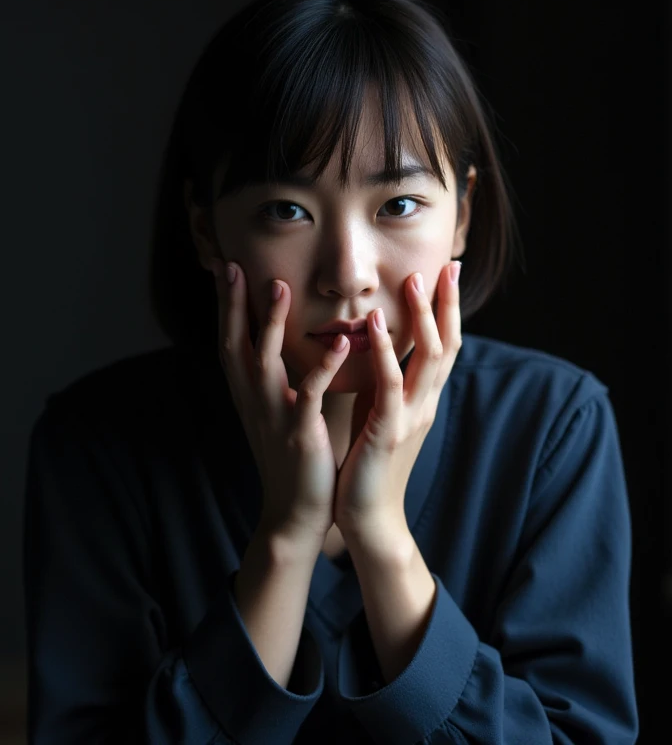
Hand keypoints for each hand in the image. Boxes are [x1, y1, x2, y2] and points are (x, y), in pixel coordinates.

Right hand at [210, 259, 351, 547]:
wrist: (295, 514)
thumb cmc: (291, 459)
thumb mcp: (274, 413)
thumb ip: (271, 378)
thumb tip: (272, 344)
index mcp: (248, 394)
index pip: (230, 341)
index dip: (225, 305)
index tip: (222, 268)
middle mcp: (253, 401)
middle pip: (235, 343)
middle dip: (232, 304)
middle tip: (230, 265)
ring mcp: (273, 416)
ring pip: (265, 362)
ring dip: (271, 324)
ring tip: (280, 287)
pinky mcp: (300, 434)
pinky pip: (309, 394)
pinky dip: (322, 367)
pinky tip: (340, 344)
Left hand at [333, 261, 461, 549]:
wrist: (368, 517)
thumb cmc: (368, 461)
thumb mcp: (381, 411)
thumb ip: (386, 379)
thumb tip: (380, 343)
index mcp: (424, 397)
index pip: (445, 343)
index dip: (449, 308)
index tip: (449, 271)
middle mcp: (427, 402)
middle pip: (447, 343)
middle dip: (447, 303)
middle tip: (447, 265)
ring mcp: (412, 416)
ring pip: (428, 358)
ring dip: (422, 317)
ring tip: (413, 280)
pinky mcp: (390, 432)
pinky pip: (391, 384)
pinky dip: (385, 351)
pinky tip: (374, 324)